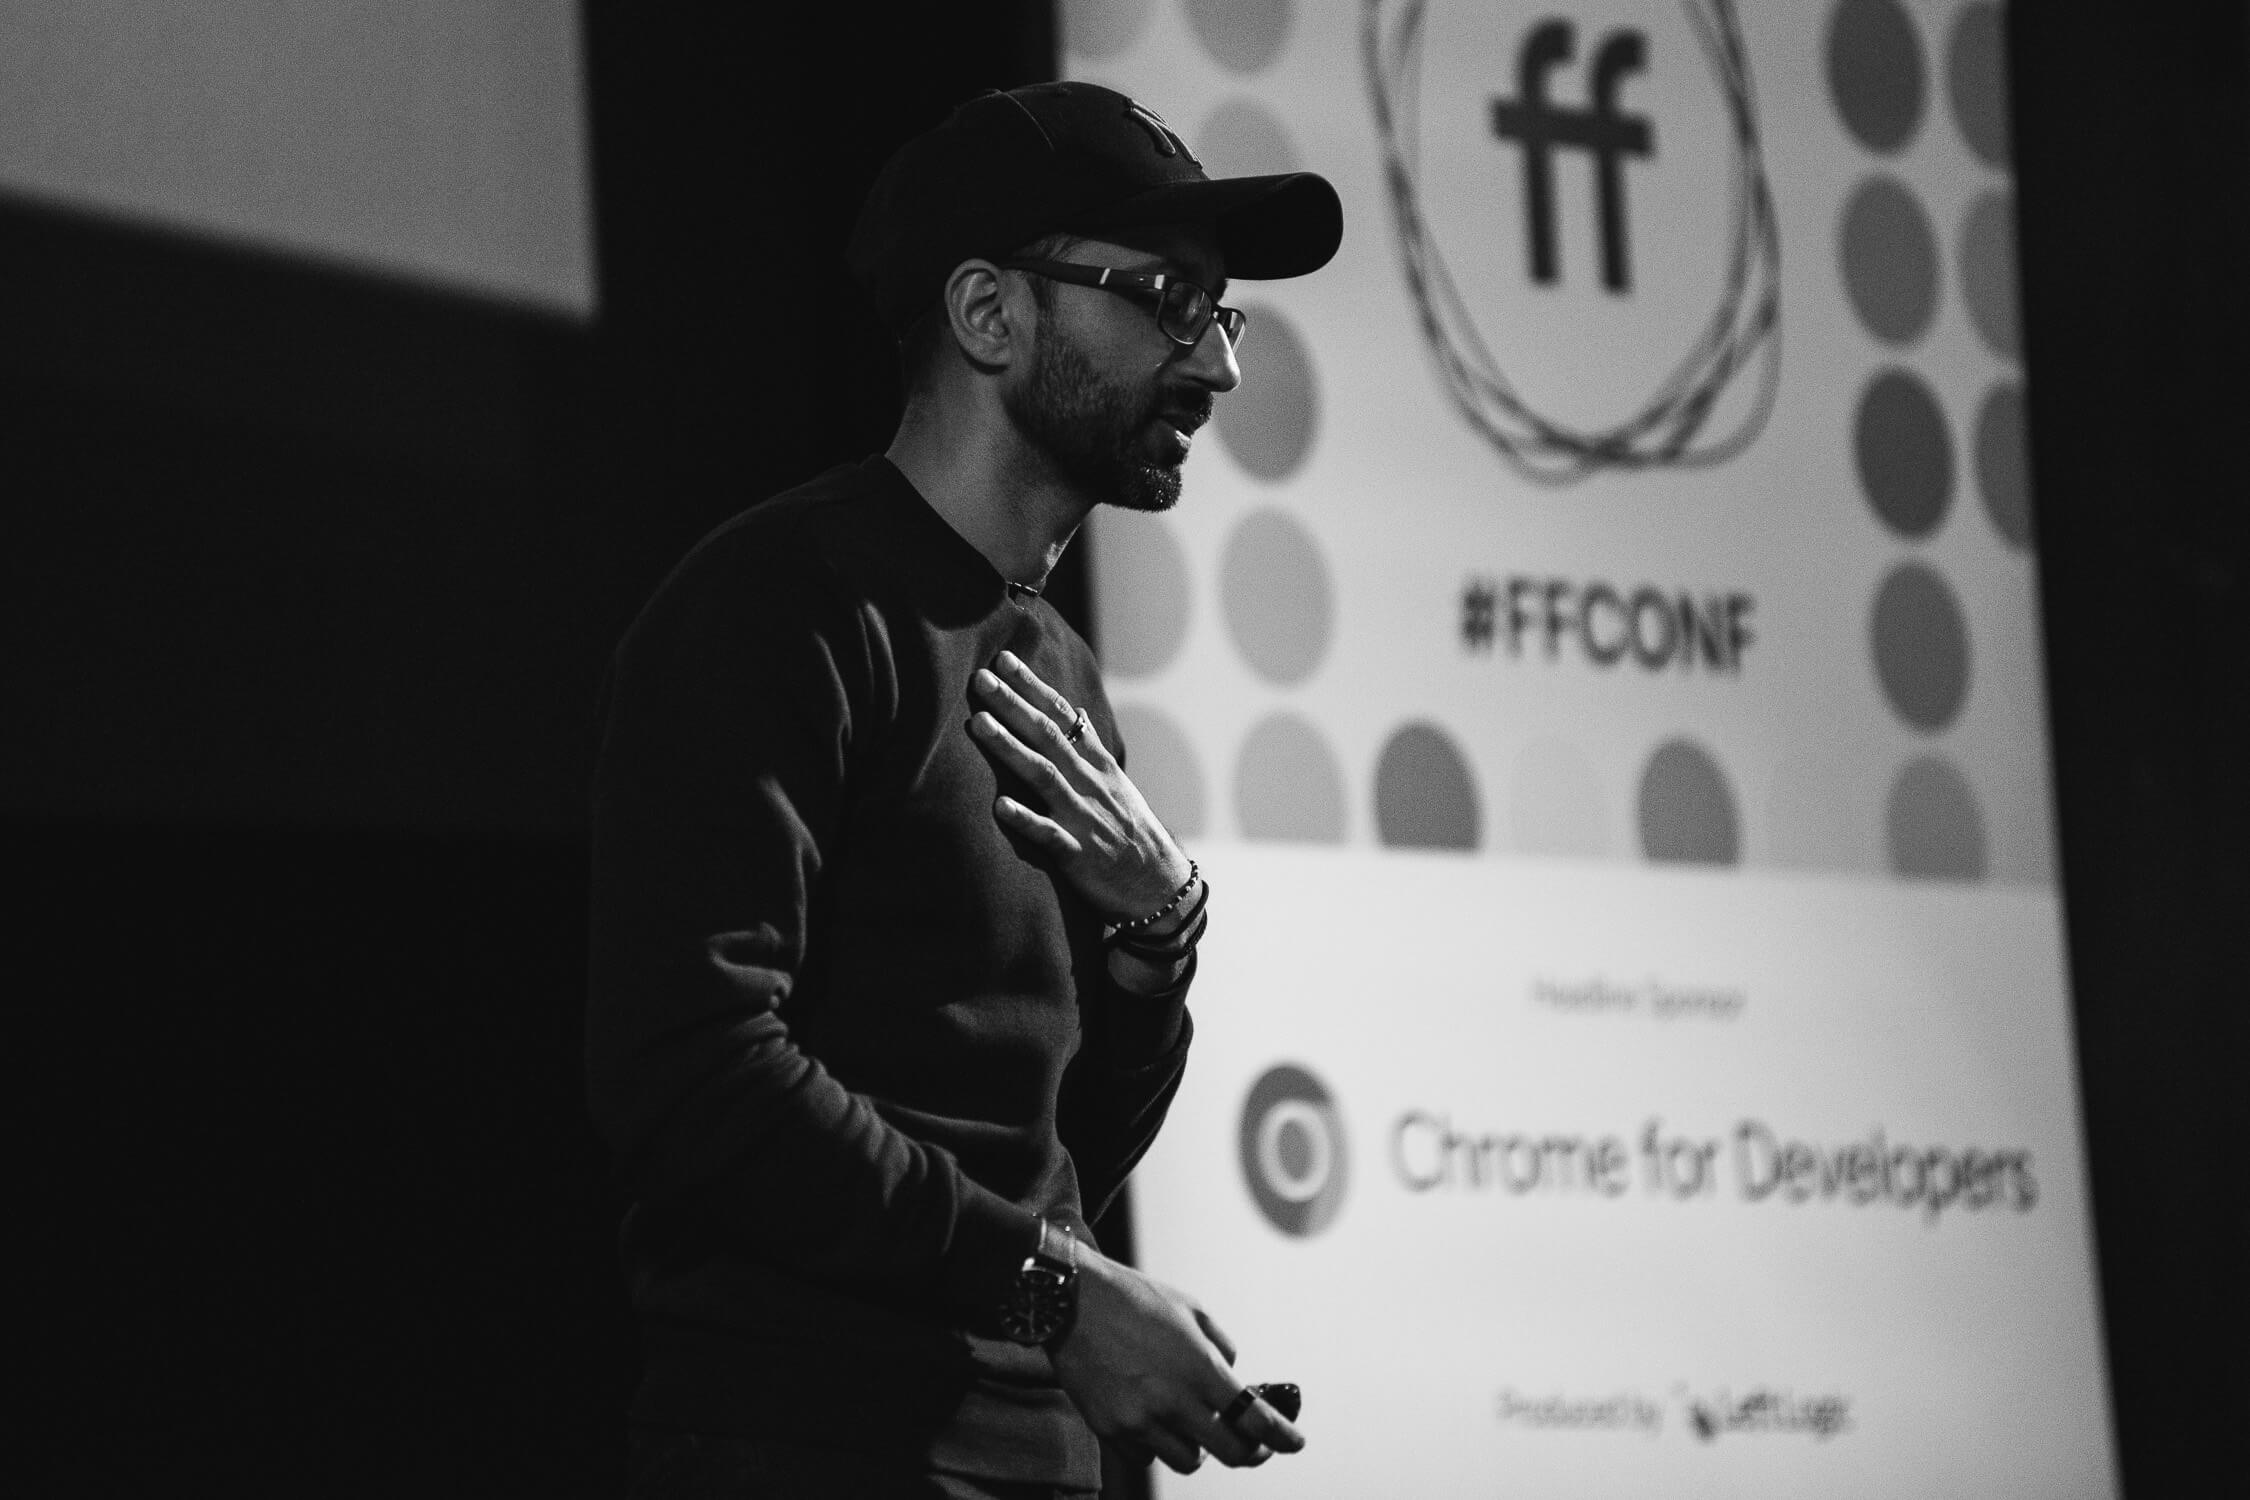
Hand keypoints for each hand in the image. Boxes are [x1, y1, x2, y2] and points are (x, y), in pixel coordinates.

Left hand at [968, 652, 1191, 918]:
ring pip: (1043, 775)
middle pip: (1047, 736)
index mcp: (1097, 764)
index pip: (1062, 716)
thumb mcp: (1115, 782)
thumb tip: (1071, 712)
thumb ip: (1090, 749)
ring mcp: (1083, 816)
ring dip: (1010, 748)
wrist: (1158, 884)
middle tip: (981, 678)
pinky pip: (1048, 834)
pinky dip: (1025, 818)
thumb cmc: (1129, 830)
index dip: (1033, 687)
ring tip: (978, 724)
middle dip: (1013, 705)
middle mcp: (1089, 783)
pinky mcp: (1078, 853)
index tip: (1005, 660)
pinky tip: (999, 806)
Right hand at [1049, 1248, 1305, 1474]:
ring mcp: (1139, 1420)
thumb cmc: (1134, 1297)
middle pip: (1231, 1453)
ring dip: (1199, 1447)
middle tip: (1254, 1445)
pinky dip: (1157, 1445)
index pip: (1256, 1419)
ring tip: (1192, 1425)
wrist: (1070, 1300)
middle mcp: (1173, 1400)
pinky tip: (1153, 1421)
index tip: (1295, 1442)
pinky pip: (1146, 1456)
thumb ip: (1221, 1348)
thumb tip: (1234, 1381)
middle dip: (1251, 1452)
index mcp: (1200, 1367)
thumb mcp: (1191, 1308)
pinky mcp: (1110, 1429)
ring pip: (1188, 1461)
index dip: (1283, 1437)